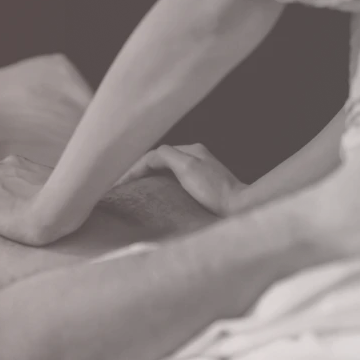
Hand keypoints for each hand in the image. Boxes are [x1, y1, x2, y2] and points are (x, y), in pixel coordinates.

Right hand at [116, 144, 248, 215]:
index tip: (119, 182)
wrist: (240, 209)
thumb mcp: (187, 167)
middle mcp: (196, 158)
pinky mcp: (203, 190)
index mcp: (192, 150)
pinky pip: (175, 184)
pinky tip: (156, 199)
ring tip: (134, 193)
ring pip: (166, 173)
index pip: (155, 154)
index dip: (135, 167)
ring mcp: (200, 174)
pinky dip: (161, 188)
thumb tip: (148, 158)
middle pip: (160, 162)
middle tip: (121, 186)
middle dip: (140, 171)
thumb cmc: (214, 190)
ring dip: (149, 180)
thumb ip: (166, 156)